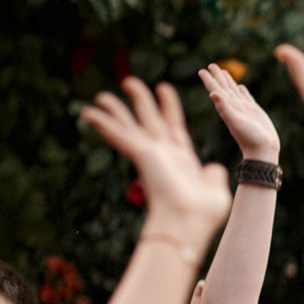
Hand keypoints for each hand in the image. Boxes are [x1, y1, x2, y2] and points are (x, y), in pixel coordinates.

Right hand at [81, 78, 231, 242]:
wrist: (189, 222)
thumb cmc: (202, 214)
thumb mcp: (215, 190)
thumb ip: (213, 176)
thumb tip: (214, 168)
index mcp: (181, 160)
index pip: (174, 127)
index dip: (169, 108)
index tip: (165, 88)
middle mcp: (164, 155)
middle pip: (149, 121)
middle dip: (141, 101)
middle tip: (130, 82)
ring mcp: (152, 154)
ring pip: (130, 125)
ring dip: (116, 110)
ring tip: (103, 95)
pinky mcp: (142, 156)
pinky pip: (120, 135)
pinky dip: (104, 124)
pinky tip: (88, 114)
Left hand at [197, 63, 280, 160]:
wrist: (263, 150)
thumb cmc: (250, 138)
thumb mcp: (236, 122)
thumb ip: (224, 108)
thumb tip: (213, 93)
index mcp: (227, 108)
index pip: (216, 90)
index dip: (209, 81)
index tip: (203, 70)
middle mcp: (234, 107)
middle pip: (224, 88)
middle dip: (218, 77)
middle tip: (212, 65)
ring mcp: (244, 110)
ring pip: (235, 92)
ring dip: (229, 82)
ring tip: (224, 72)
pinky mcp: (255, 112)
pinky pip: (247, 98)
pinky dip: (243, 92)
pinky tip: (241, 87)